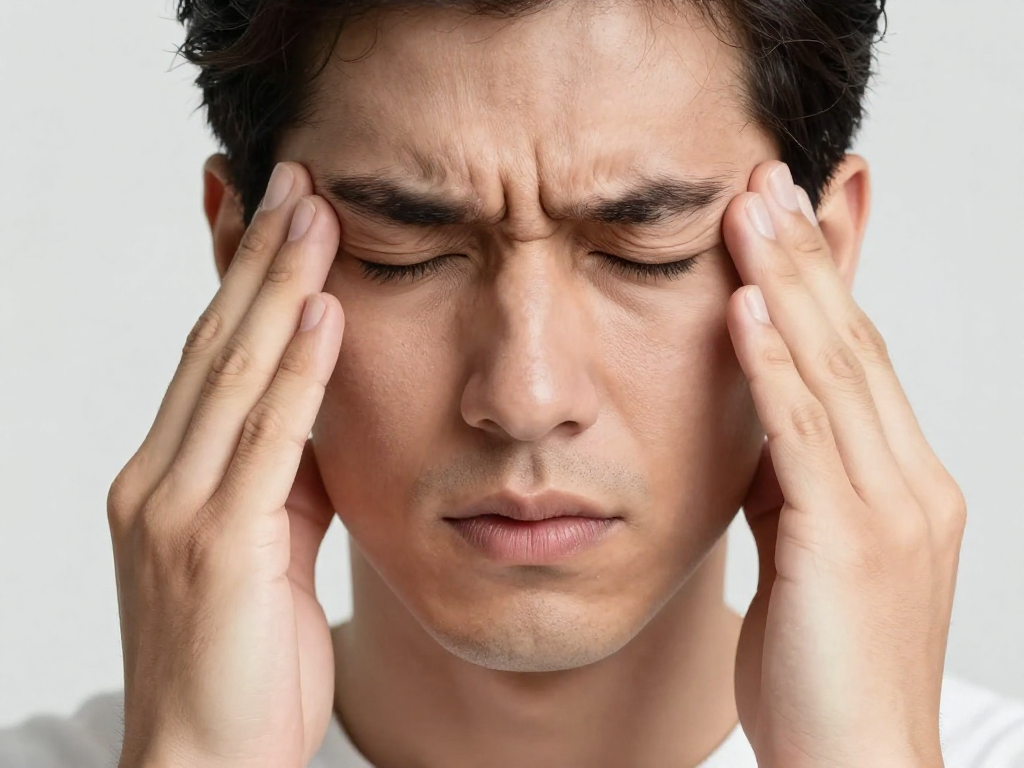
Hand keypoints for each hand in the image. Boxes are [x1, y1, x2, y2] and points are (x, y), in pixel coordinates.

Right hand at [106, 162, 343, 767]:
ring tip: (314, 212)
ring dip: (278, 288)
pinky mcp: (214, 544)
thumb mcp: (267, 552)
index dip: (234, 278)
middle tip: (295, 177)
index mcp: (169, 478)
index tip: (261, 208)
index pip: (205, 355)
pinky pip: (267, 439)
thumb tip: (318, 415)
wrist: (203, 765)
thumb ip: (285, 480)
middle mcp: (158, 478)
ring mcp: (177, 508)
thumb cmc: (240, 665)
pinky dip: (298, 372)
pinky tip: (327, 313)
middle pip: (214, 343)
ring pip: (234, 373)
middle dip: (256, 257)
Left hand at [724, 161, 964, 767]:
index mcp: (897, 484)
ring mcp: (888, 510)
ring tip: (751, 209)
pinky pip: (803, 436)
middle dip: (809, 257)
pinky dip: (771, 366)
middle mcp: (909, 483)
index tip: (792, 216)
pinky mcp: (850, 544)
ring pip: (834, 371)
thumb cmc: (824, 673)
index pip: (859, 358)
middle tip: (767, 180)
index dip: (825, 282)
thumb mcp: (802, 557)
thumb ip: (788, 486)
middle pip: (852, 344)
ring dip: (788, 284)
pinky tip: (741, 307)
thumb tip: (755, 426)